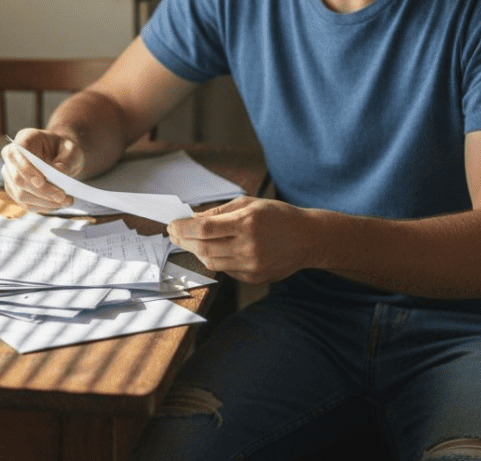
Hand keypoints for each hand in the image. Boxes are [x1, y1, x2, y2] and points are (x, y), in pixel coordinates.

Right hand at [0, 128, 85, 212]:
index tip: (41, 181)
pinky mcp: (15, 191)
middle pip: (18, 178)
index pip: (16, 152)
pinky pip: (26, 203)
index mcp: (24, 138)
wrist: (61, 157)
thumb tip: (59, 174)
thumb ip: (66, 160)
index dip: (26, 168)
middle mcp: (12, 157)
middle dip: (41, 191)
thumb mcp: (71, 149)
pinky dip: (43, 206)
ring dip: (44, 201)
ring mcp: (10, 175)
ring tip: (66, 201)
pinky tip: (57, 204)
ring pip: (20, 194)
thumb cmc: (64, 150)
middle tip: (62, 196)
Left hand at [168, 197, 310, 283]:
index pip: (204, 228)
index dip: (183, 228)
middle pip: (204, 248)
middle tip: (175, 235)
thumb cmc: (277, 216)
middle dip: (184, 241)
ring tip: (191, 242)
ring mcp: (251, 265)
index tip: (172, 225)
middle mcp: (248, 246)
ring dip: (197, 252)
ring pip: (212, 262)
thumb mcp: (249, 203)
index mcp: (247, 223)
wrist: (308, 238)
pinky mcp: (254, 277)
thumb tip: (192, 219)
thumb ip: (219, 212)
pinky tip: (214, 250)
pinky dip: (216, 260)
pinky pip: (226, 270)